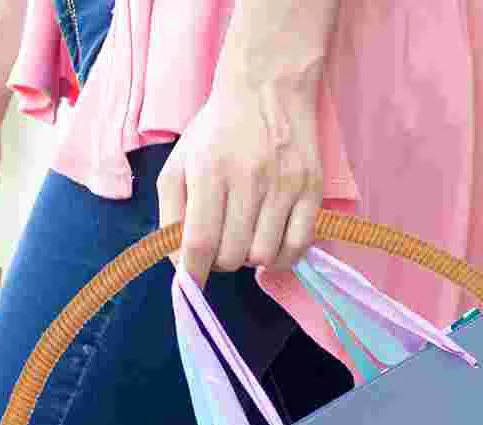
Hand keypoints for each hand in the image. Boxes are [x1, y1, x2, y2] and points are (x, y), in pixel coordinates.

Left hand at [156, 76, 324, 286]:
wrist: (268, 84)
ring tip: (246, 236)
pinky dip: (282, 257)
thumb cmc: (217, 130)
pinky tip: (271, 242)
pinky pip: (297, 247)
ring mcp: (284, 185)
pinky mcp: (312, 190)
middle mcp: (249, 179)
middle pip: (232, 257)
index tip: (191, 281)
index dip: (193, 273)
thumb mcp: (179, 163)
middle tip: (222, 241)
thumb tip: (179, 264)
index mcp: (210, 172)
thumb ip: (170, 215)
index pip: (200, 244)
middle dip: (221, 261)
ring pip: (263, 257)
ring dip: (250, 258)